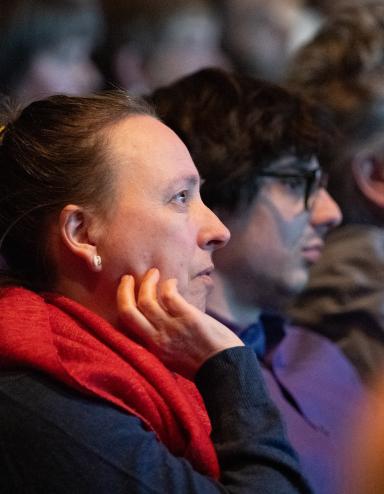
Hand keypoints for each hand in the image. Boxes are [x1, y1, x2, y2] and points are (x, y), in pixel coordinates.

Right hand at [117, 268, 243, 378]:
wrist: (225, 370)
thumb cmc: (203, 365)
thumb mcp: (173, 359)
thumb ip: (163, 342)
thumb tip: (160, 323)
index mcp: (152, 349)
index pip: (126, 326)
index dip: (122, 306)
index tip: (125, 295)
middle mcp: (157, 339)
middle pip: (127, 311)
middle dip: (123, 291)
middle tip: (128, 278)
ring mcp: (171, 327)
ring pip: (146, 300)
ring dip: (148, 282)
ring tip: (153, 273)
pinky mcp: (188, 317)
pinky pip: (169, 296)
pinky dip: (168, 285)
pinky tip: (173, 282)